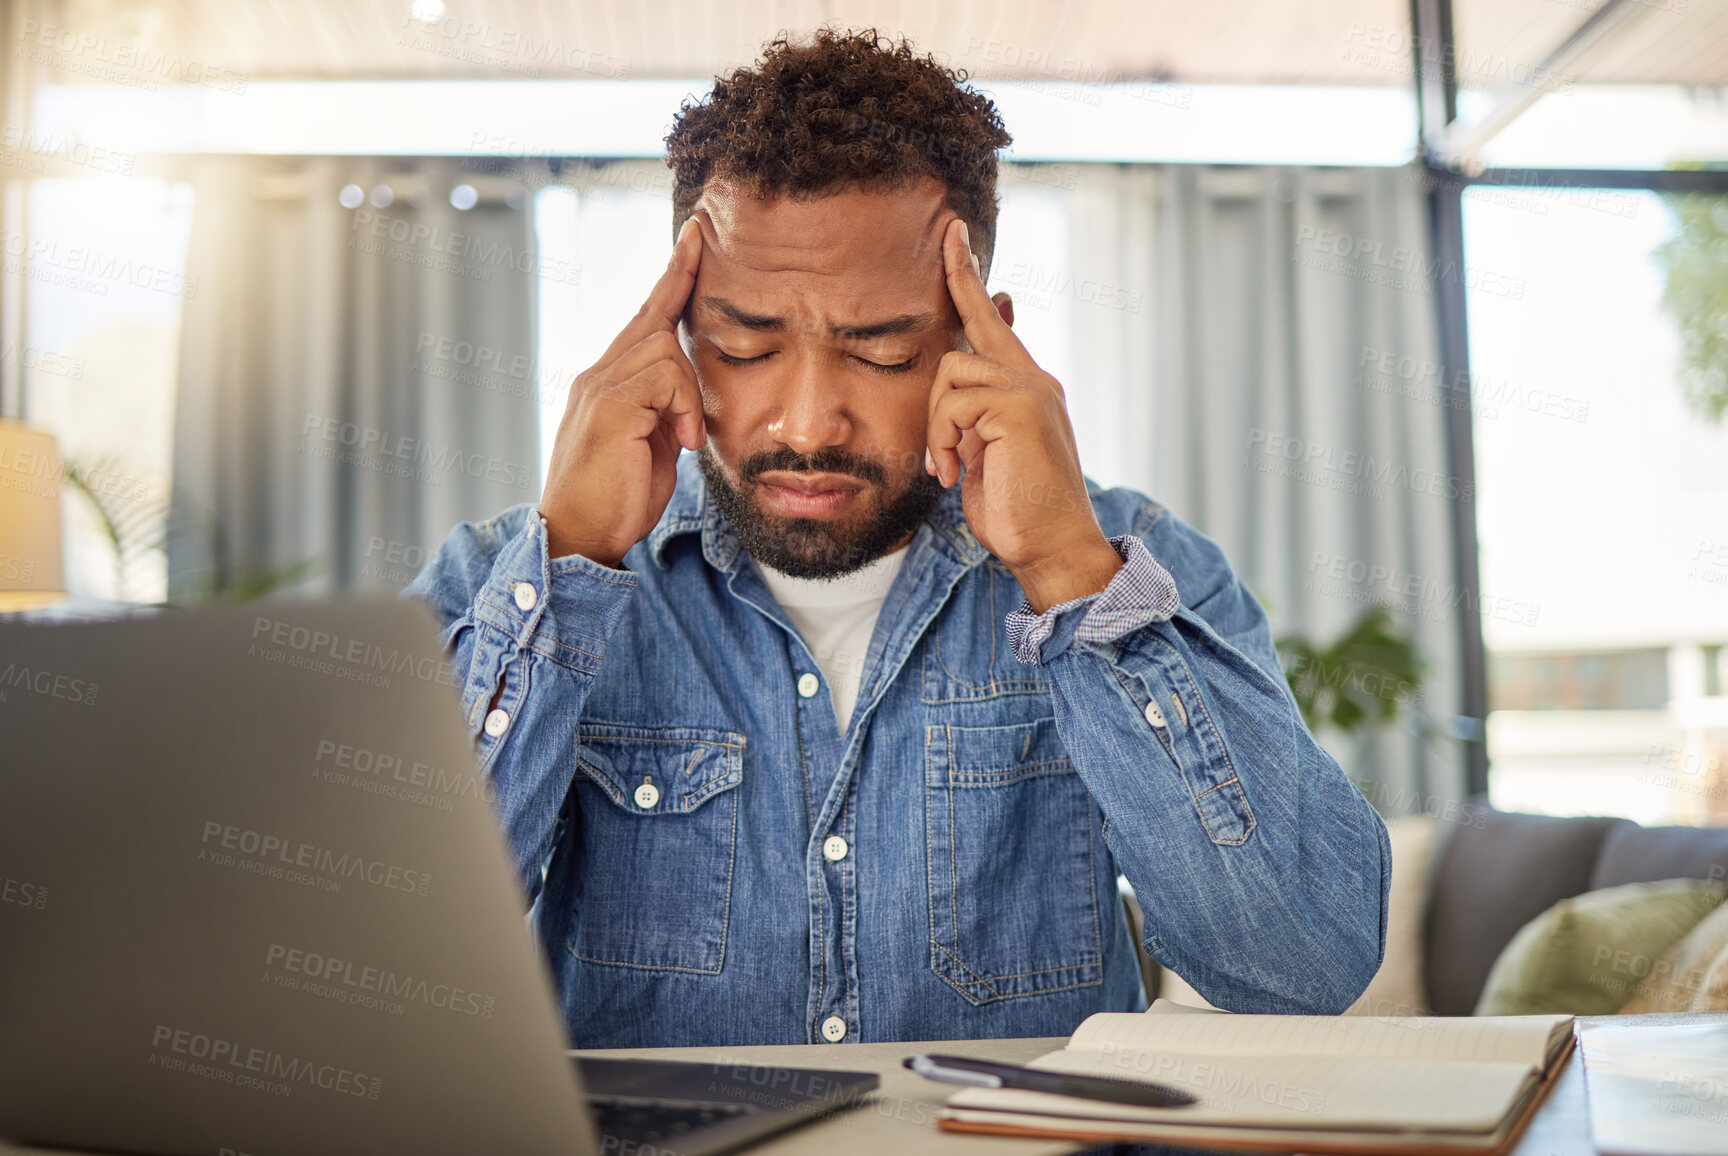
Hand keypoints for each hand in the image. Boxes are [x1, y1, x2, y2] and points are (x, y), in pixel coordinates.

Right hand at [539, 213, 706, 565]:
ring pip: (664, 349)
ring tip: (684, 438)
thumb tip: (689, 398)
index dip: (672, 277)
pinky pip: (663, 377)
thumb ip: (665, 411)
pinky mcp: (609, 405)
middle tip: (702, 251)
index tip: (695, 236)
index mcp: (608, 382)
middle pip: (656, 321)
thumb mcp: (652, 445)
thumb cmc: (617, 498)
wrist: (580, 537)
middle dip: (684, 290)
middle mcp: (598, 375)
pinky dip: (683, 407)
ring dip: (688, 392)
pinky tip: (681, 442)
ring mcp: (598, 387)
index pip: (645, 318)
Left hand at [927, 218, 1121, 612]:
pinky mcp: (1020, 405)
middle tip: (949, 233)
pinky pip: (952, 404)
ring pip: (950, 373)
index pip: (995, 326)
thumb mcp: (984, 457)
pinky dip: (942, 442)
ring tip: (947, 465)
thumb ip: (970, 416)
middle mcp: (1034, 381)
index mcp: (1027, 390)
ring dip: (936, 427)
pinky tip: (954, 474)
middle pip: (978, 323)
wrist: (1051, 549)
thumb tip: (951, 380)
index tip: (953, 237)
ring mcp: (1031, 390)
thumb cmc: (1015, 513)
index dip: (970, 282)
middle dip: (958, 278)